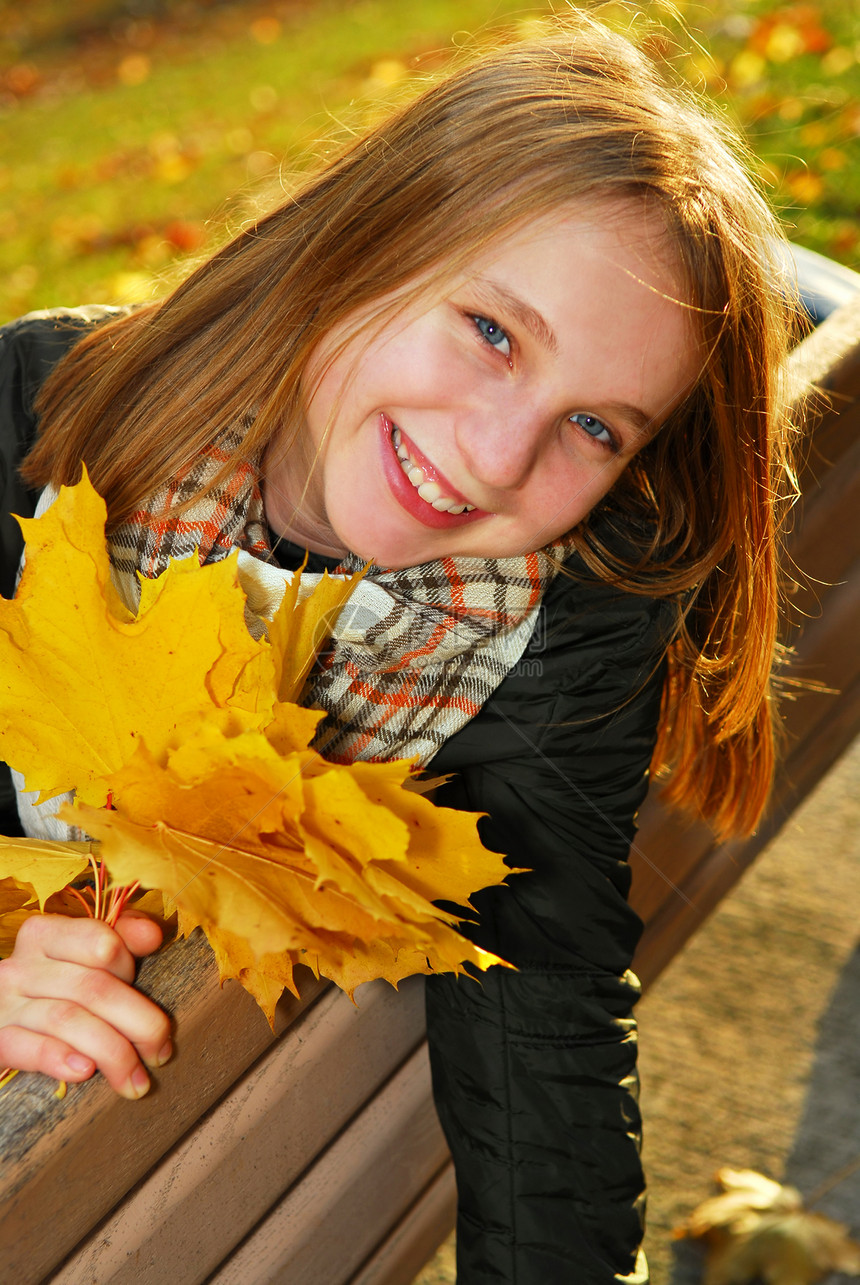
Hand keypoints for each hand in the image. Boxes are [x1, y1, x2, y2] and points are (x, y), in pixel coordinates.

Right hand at [0, 912, 169, 1099]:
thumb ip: (122, 938)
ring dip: (112, 1054)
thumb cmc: (54, 990)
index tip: (148, 997)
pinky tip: (85, 1071)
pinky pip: (28, 1047)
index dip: (131, 970)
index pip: (102, 942)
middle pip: (94, 988)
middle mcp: (23, 965)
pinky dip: (59, 1059)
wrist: (5, 1024)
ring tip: (137, 1081)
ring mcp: (5, 1003)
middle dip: (139, 1023)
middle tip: (161, 1052)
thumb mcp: (84, 958)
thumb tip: (153, 934)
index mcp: (47, 935)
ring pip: (68, 1020)